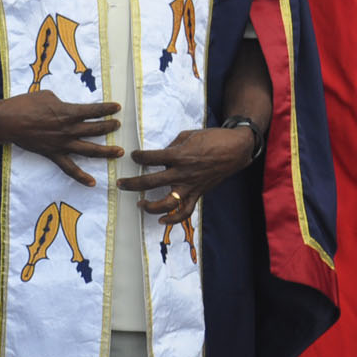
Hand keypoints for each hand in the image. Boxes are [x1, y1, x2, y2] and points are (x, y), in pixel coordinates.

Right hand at [0, 89, 121, 186]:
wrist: (7, 121)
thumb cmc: (24, 105)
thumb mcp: (46, 96)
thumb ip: (61, 103)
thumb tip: (66, 108)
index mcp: (68, 112)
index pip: (94, 110)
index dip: (107, 108)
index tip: (117, 107)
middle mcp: (69, 130)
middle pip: (96, 129)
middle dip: (109, 127)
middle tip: (118, 125)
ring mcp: (62, 144)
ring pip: (89, 150)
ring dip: (106, 151)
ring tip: (119, 152)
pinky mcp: (53, 154)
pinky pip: (69, 168)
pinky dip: (81, 176)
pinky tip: (92, 182)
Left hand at [118, 127, 253, 225]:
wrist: (236, 149)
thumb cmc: (213, 138)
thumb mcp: (188, 135)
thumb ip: (172, 146)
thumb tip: (161, 155)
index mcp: (179, 156)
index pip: (150, 158)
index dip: (138, 157)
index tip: (133, 156)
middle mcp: (182, 173)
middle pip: (151, 182)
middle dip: (132, 184)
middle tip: (121, 184)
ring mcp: (191, 186)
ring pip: (166, 203)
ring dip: (150, 207)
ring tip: (140, 204)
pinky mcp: (199, 194)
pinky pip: (185, 211)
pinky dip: (173, 219)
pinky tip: (162, 220)